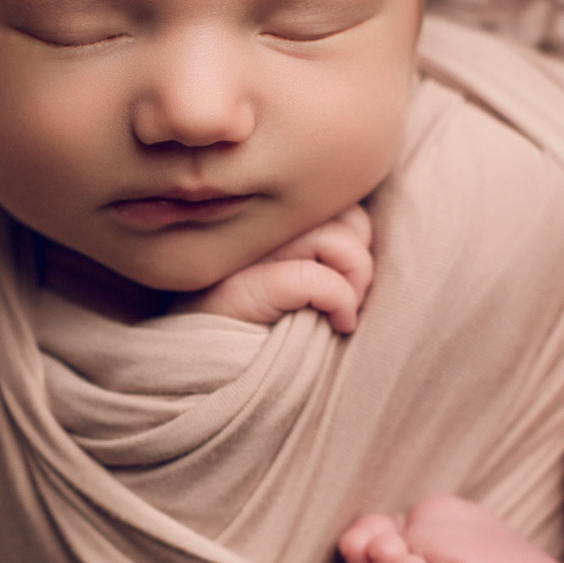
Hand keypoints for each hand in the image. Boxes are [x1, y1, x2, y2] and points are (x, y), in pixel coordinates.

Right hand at [183, 205, 373, 332]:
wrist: (200, 368)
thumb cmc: (255, 321)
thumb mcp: (285, 269)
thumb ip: (317, 239)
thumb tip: (363, 233)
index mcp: (261, 211)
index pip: (329, 194)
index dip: (354, 230)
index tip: (347, 273)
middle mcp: (251, 221)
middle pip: (341, 209)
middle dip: (360, 254)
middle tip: (352, 293)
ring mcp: (246, 252)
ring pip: (337, 239)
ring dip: (357, 279)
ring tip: (346, 310)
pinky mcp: (245, 287)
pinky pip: (318, 279)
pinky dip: (342, 302)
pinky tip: (340, 323)